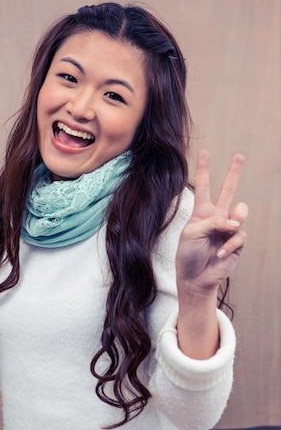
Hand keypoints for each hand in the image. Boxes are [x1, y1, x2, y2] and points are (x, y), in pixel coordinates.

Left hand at [176, 150, 247, 297]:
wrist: (195, 278)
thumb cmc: (188, 255)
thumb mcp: (192, 233)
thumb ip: (213, 221)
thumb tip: (235, 223)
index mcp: (201, 212)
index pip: (203, 186)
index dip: (204, 169)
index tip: (204, 152)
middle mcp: (216, 217)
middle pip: (228, 189)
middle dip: (234, 173)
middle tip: (239, 156)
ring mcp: (228, 228)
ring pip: (241, 211)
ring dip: (234, 220)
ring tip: (226, 230)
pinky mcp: (237, 242)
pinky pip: (239, 235)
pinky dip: (229, 245)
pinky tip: (219, 254)